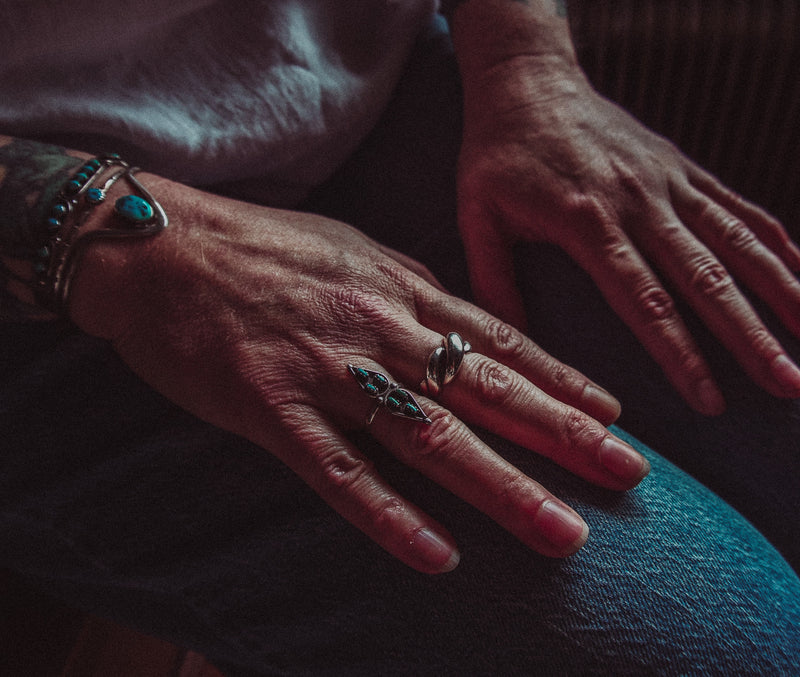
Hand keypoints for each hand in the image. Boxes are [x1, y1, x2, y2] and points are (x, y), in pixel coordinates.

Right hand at [69, 176, 647, 572]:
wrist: (161, 247)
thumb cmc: (260, 247)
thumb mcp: (352, 248)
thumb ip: (410, 288)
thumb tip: (460, 324)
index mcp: (400, 287)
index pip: (500, 338)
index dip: (561, 379)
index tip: (614, 414)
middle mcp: (379, 329)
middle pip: (487, 390)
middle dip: (564, 435)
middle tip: (629, 473)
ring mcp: (329, 372)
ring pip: (431, 437)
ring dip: (503, 488)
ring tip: (565, 531)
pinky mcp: (272, 411)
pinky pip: (341, 473)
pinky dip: (391, 518)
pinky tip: (440, 555)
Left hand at [456, 56, 799, 413]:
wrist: (527, 79)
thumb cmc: (497, 152)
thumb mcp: (476, 216)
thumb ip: (493, 282)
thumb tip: (511, 346)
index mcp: (588, 222)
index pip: (646, 301)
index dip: (682, 355)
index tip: (710, 400)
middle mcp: (639, 202)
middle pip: (708, 279)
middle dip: (752, 337)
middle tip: (787, 384)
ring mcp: (668, 182)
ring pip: (737, 243)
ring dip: (782, 292)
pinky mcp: (681, 168)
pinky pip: (738, 207)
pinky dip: (775, 242)